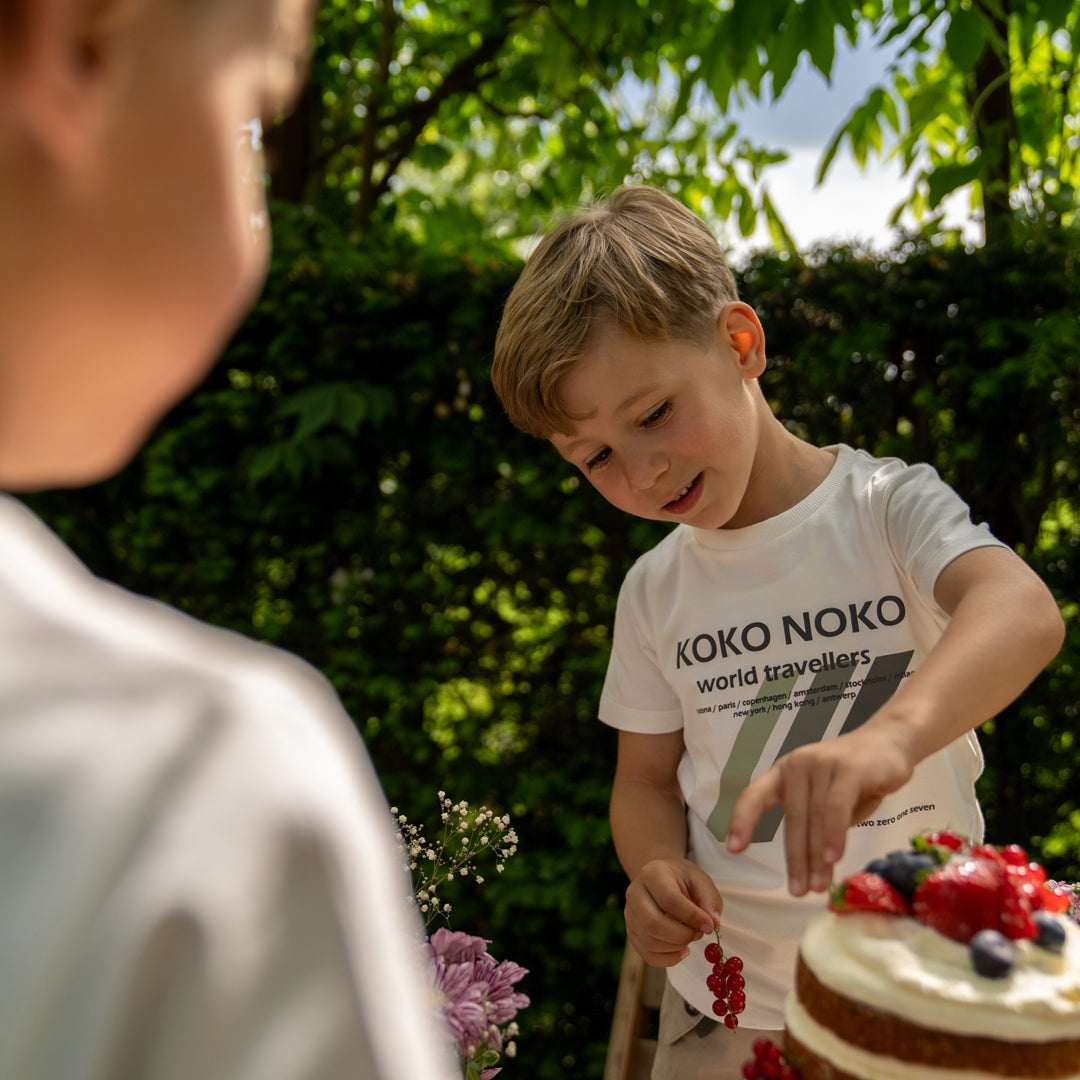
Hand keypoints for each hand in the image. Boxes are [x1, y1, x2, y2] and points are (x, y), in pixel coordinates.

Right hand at [624, 858, 722, 965]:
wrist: (660, 878)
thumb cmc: (682, 879)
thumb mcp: (700, 880)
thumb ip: (709, 899)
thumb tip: (713, 924)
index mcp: (652, 873)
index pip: (669, 900)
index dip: (692, 916)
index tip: (709, 925)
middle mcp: (634, 893)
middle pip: (653, 924)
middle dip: (682, 935)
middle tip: (699, 933)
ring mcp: (629, 914)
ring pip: (650, 942)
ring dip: (677, 947)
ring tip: (690, 937)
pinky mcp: (631, 932)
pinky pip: (647, 954)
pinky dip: (668, 959)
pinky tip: (682, 951)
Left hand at [725, 724, 915, 896]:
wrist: (890, 741)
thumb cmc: (856, 777)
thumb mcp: (829, 799)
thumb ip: (817, 823)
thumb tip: (814, 864)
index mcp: (784, 772)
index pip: (755, 796)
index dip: (743, 821)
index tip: (733, 849)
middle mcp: (797, 765)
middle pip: (792, 818)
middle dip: (795, 859)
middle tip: (798, 892)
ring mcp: (821, 764)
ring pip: (814, 817)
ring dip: (816, 856)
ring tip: (818, 885)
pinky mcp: (848, 769)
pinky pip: (836, 808)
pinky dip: (833, 835)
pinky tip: (834, 858)